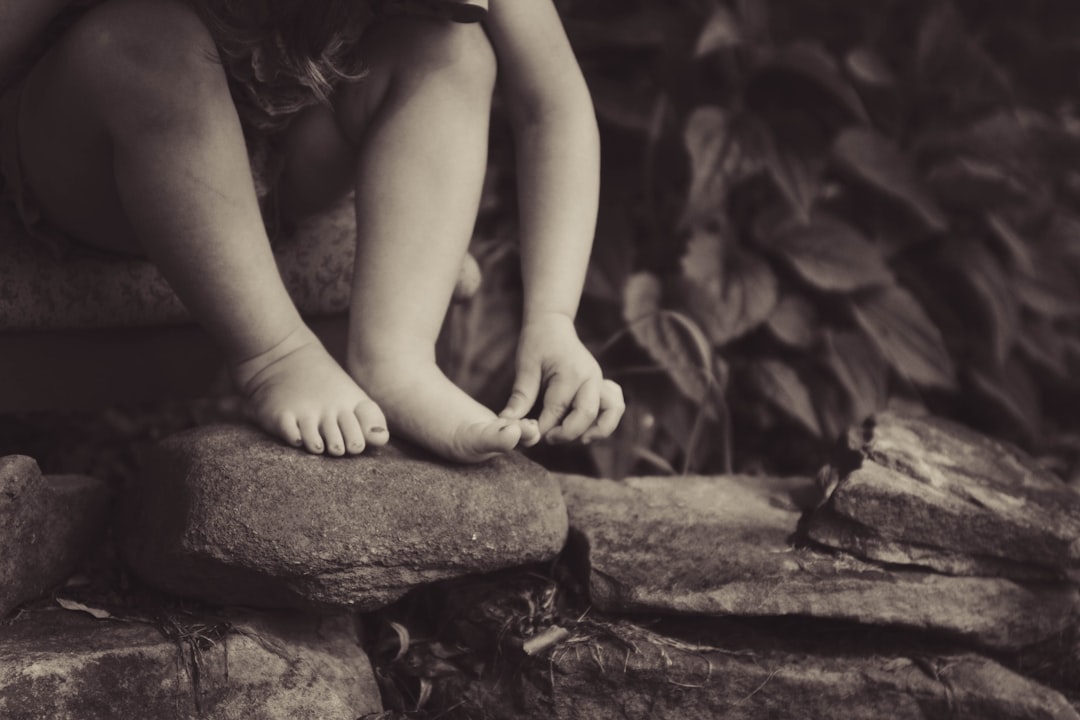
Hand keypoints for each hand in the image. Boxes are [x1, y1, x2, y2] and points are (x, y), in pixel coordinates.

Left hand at [499, 313, 624, 444]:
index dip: (542, 428)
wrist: (553, 324)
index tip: (529, 435)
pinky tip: (587, 430)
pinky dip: (605, 421)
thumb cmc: (537, 343)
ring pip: (612, 411)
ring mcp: (600, 381)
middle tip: (548, 438)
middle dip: (567, 433)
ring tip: (578, 440)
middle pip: (587, 415)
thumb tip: (507, 423)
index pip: (557, 410)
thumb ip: (519, 397)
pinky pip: (614, 406)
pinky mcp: (602, 386)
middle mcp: (590, 378)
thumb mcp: (525, 367)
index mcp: (570, 372)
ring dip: (597, 430)